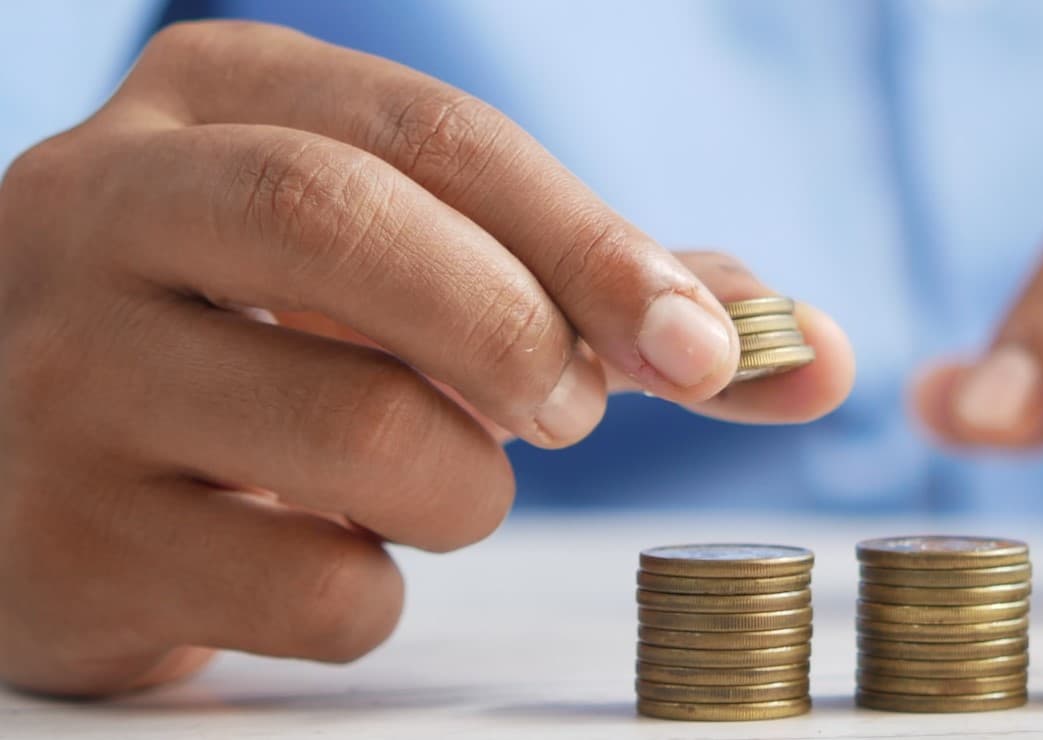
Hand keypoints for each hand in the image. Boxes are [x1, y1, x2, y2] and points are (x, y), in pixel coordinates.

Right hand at [0, 21, 853, 696]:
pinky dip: (376, 589)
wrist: (32, 447)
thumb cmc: (261, 333)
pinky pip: (306, 584)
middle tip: (572, 410)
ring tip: (431, 480)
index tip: (699, 346)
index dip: (590, 239)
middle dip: (516, 330)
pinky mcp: (63, 538)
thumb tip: (812, 346)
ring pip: (352, 431)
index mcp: (210, 101)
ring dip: (462, 486)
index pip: (432, 134)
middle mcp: (104, 206)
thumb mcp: (396, 258)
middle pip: (349, 225)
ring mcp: (61, 372)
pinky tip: (323, 550)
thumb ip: (599, 288)